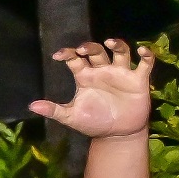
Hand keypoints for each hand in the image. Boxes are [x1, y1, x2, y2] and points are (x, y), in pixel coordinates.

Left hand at [32, 38, 153, 138]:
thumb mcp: (71, 117)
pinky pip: (145, 64)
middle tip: (83, 50)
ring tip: (110, 43)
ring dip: (117, 45)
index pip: (75, 59)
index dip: (67, 53)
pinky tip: (142, 50)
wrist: (117, 134)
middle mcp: (102, 71)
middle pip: (96, 52)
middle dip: (90, 47)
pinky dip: (146, 55)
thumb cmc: (93, 122)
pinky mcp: (138, 80)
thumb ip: (54, 110)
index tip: (58, 55)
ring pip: (120, 52)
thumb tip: (32, 106)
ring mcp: (121, 73)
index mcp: (85, 77)